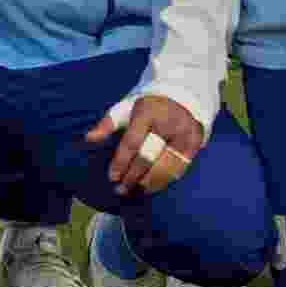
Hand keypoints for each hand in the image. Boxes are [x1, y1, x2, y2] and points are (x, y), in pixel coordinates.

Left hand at [89, 92, 208, 195]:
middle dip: (133, 176)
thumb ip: (108, 123)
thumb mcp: (126, 107)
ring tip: (134, 192)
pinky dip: (164, 181)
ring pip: (165, 168)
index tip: (111, 177)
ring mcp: (184, 135)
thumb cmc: (148, 106)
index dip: (121, 162)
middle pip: (149, 158)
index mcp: (148, 112)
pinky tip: (151, 187)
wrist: (183, 95)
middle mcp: (168, 124)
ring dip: (148, 184)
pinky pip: (179, 169)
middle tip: (120, 189)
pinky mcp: (195, 144)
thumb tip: (89, 138)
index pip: (132, 142)